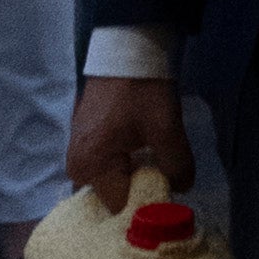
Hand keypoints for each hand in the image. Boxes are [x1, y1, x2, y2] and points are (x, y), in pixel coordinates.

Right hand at [65, 65, 187, 209]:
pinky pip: (106, 167)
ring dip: (134, 177)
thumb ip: (176, 164)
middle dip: (140, 190)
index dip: (147, 201)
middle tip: (164, 174)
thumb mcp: (166, 127)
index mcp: (91, 165)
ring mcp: (78, 155)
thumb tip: (181, 189)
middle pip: (114, 196)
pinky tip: (142, 153)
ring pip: (112, 182)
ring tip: (154, 162)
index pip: (120, 206)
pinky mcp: (84, 143)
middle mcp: (77, 167)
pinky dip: (125, 165)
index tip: (167, 190)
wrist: (125, 52)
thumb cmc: (143, 90)